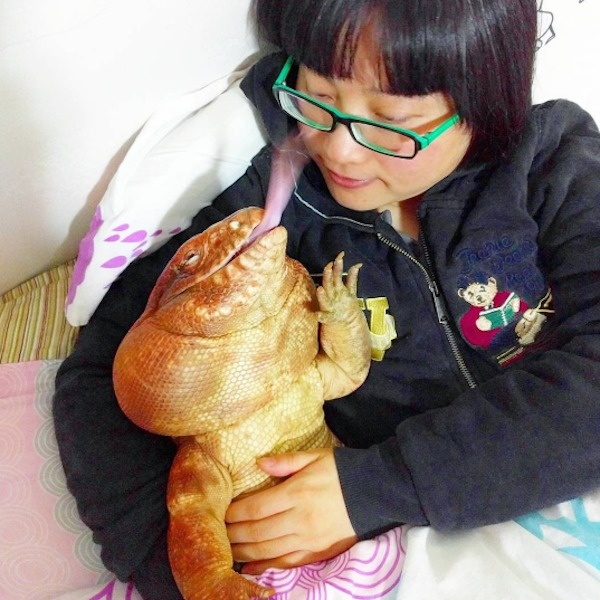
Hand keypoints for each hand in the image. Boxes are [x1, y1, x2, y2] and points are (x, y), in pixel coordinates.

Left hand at [225, 448, 356, 574]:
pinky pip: (287, 563)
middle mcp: (300, 519)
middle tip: (219, 534)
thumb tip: (259, 463)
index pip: (257, 507)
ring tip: (229, 550)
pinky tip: (250, 568)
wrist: (377, 491)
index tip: (222, 513)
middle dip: (235, 534)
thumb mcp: (315, 457)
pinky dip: (266, 568)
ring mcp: (309, 539)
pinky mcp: (319, 552)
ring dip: (245, 552)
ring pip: (269, 551)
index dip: (236, 513)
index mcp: (297, 493)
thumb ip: (286, 462)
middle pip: (258, 532)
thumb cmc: (344, 470)